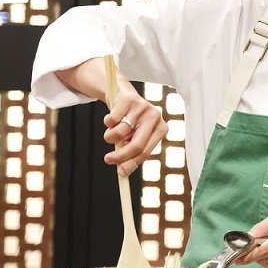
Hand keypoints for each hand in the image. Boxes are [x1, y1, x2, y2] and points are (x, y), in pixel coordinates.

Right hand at [55, 57, 167, 176]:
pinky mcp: (128, 100)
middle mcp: (155, 117)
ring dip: (110, 137)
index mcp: (161, 129)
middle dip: (120, 156)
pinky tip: (112, 117)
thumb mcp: (135, 136)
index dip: (131, 163)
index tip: (120, 172)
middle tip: (108, 160)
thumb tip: (123, 172)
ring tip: (112, 132)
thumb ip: (132, 152)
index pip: (146, 151)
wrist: (123, 96)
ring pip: (119, 133)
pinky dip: (107, 123)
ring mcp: (142, 107)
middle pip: (136, 144)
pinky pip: (110, 121)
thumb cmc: (131, 121)